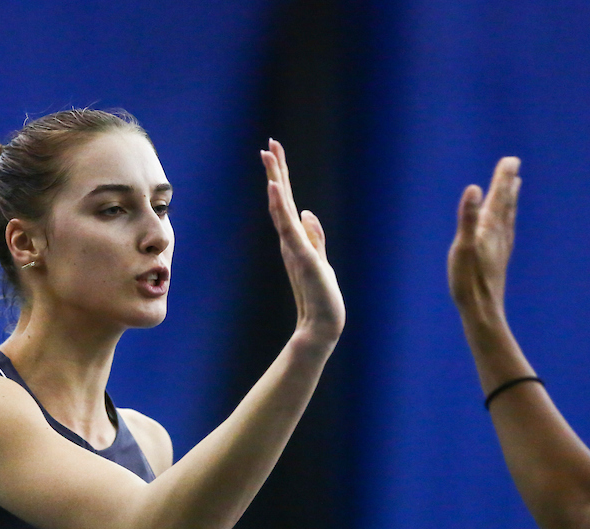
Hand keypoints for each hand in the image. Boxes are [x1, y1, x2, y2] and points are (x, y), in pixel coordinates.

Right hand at [261, 139, 344, 345]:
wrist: (321, 324)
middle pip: (280, 199)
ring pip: (280, 207)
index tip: (275, 153)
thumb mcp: (320, 259)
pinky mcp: (300, 255)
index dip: (280, 178)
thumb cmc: (321, 296)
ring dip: (275, 180)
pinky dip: (278, 205)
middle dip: (276, 170)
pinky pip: (286, 226)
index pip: (286, 203)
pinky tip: (273, 187)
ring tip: (268, 155)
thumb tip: (307, 212)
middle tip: (269, 144)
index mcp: (294, 239)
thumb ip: (314, 236)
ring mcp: (293, 246)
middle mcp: (289, 240)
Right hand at [447, 157, 520, 317]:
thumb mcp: (462, 247)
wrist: (483, 310)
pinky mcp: (498, 258)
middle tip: (513, 164)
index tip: (510, 159)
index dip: (503, 177)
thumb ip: (467, 218)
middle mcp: (499, 235)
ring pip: (508, 216)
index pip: (498, 196)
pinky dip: (507, 219)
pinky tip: (506, 223)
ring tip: (514, 185)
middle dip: (508, 182)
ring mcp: (500, 247)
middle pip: (505, 202)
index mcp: (489, 228)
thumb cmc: (468, 281)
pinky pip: (506, 231)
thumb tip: (473, 188)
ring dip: (510, 199)